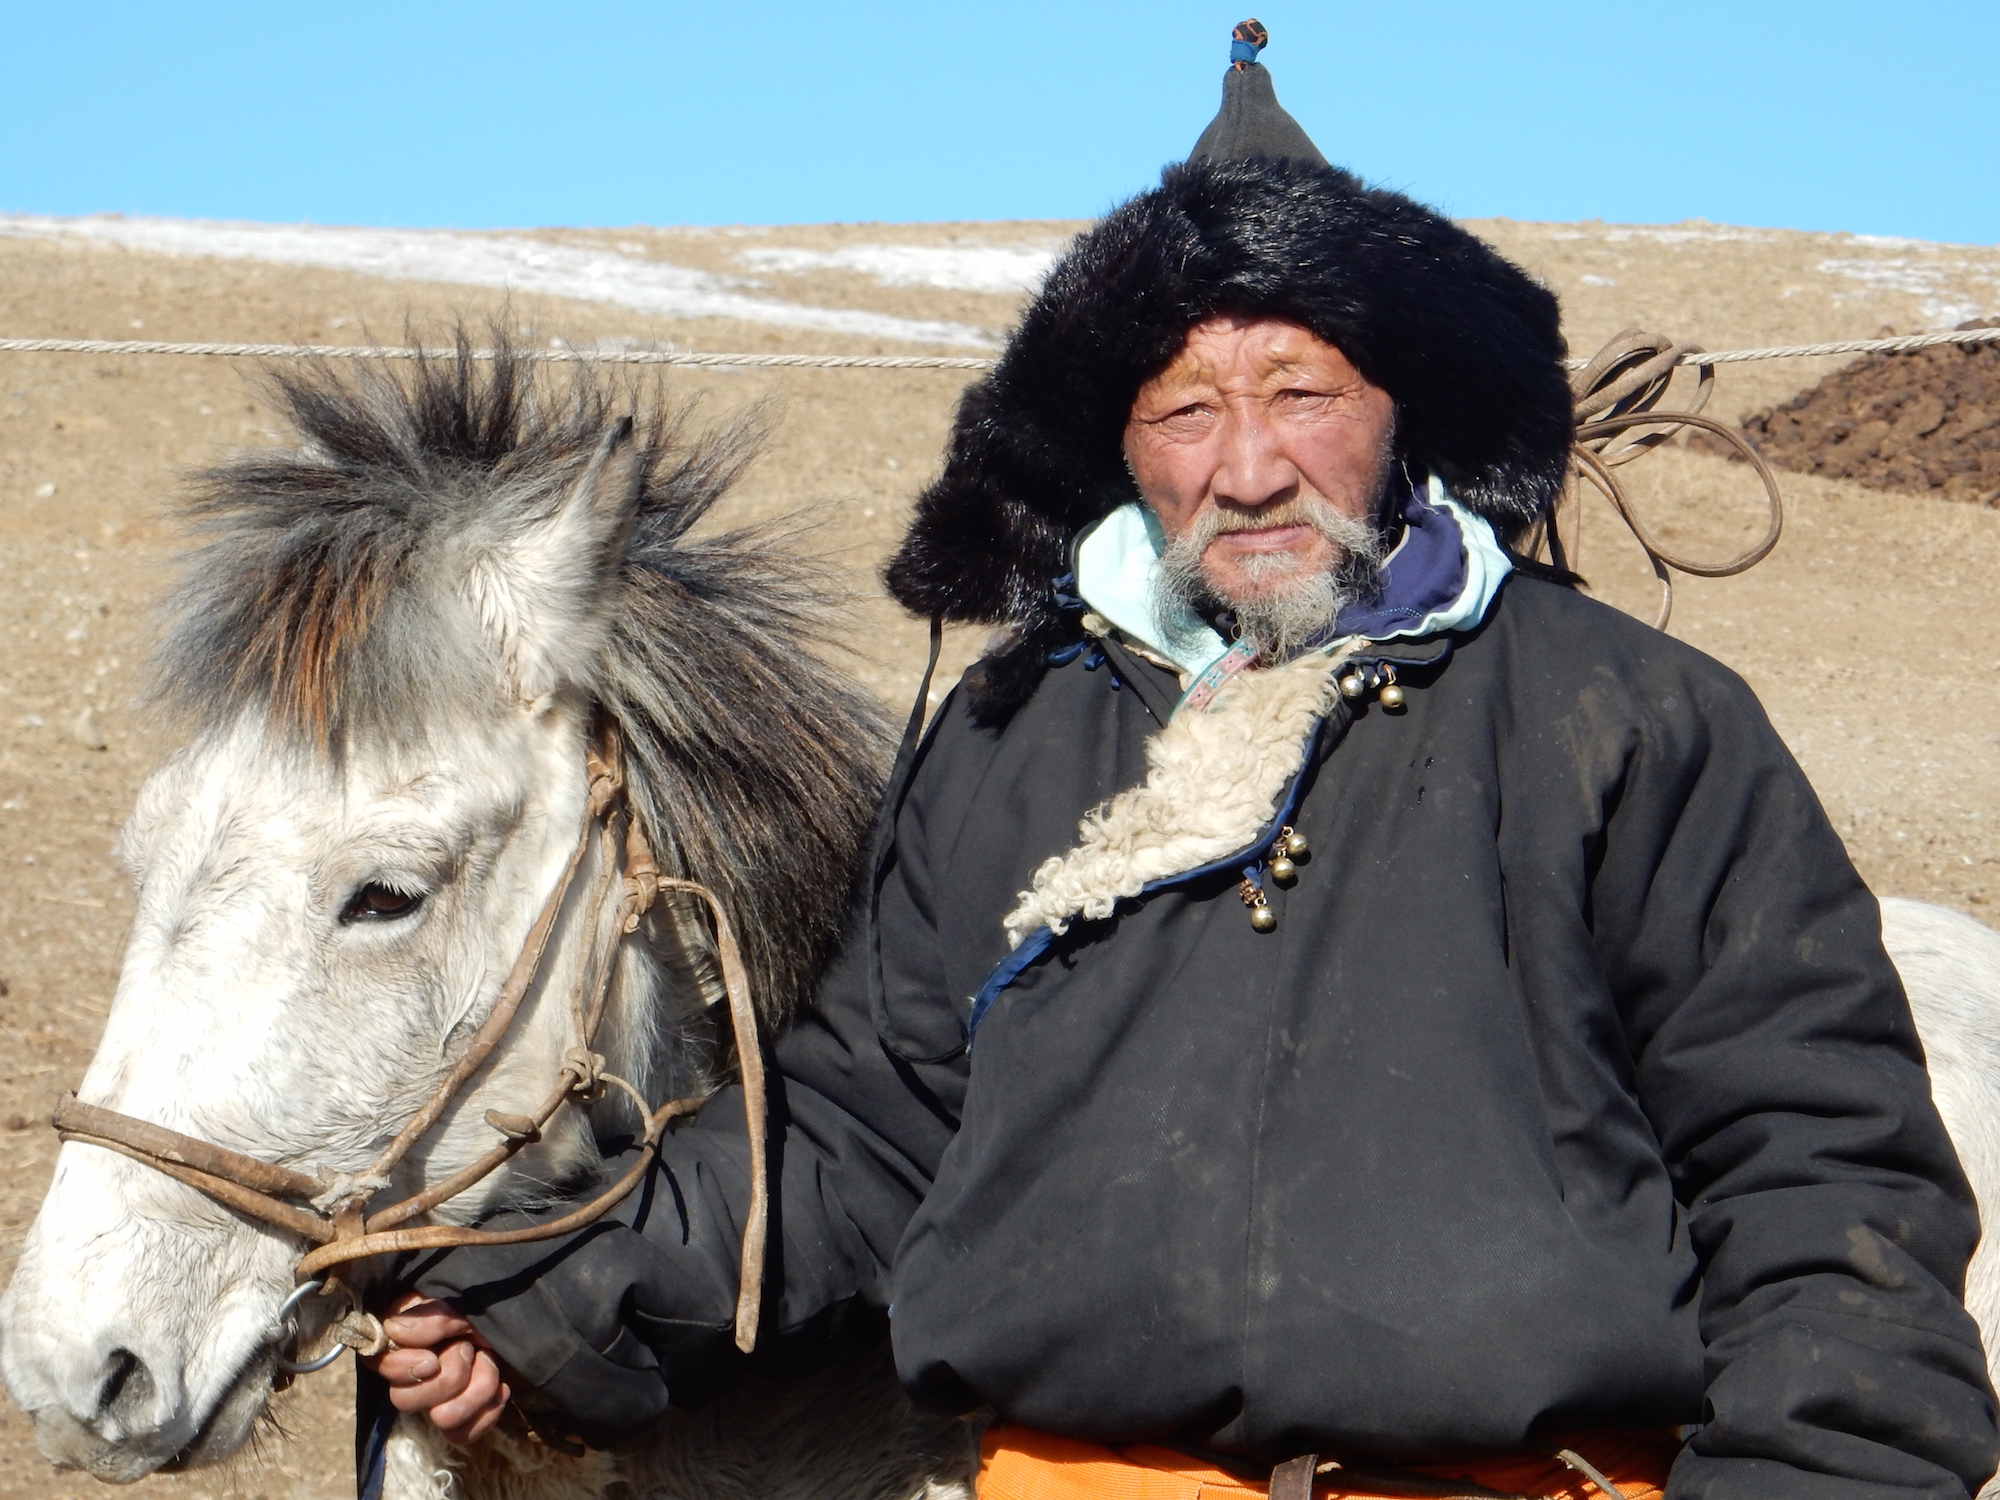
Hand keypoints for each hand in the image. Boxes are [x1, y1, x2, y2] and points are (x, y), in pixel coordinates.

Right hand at [366, 1294, 511, 1444]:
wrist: (528, 1329)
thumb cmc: (490, 1310)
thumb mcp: (464, 1302)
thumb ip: (432, 1313)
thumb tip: (395, 1328)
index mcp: (404, 1337)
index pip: (378, 1364)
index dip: (402, 1369)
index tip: (433, 1359)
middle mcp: (413, 1371)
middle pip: (403, 1400)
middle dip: (449, 1375)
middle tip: (470, 1350)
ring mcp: (436, 1398)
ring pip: (441, 1418)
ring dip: (477, 1387)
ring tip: (490, 1362)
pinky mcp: (459, 1419)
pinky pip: (461, 1435)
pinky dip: (487, 1411)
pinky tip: (501, 1388)